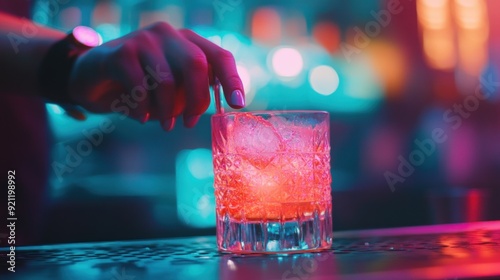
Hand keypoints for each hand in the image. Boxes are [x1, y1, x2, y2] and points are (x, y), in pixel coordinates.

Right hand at [68, 22, 244, 130]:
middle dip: (197, 100)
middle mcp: (169, 35)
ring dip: (168, 111)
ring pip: (167, 80)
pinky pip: (140, 87)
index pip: (219, 56)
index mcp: (187, 42)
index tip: (238, 104)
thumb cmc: (140, 87)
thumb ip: (191, 93)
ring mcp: (143, 39)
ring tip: (165, 125)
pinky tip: (142, 117)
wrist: (92, 79)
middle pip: (196, 65)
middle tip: (189, 123)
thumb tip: (217, 109)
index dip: (232, 80)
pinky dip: (143, 109)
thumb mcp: (171, 91)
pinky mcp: (120, 52)